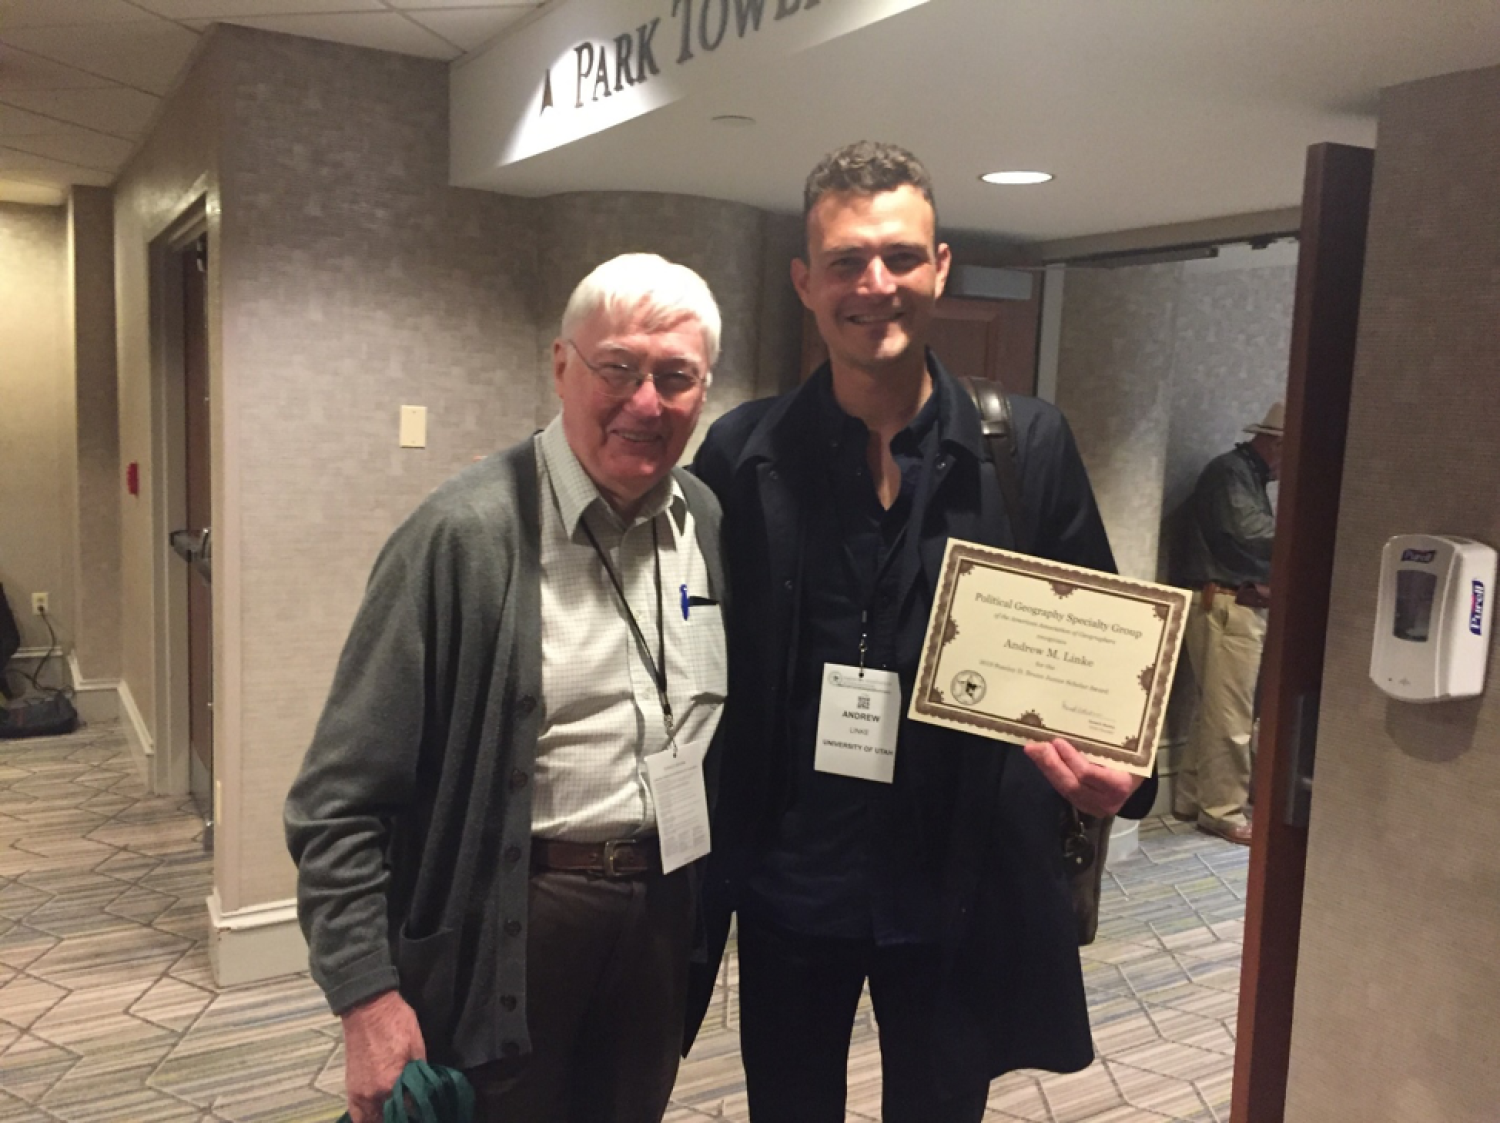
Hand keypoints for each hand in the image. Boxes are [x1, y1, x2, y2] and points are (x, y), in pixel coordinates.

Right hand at [341, 990, 425, 1122]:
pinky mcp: (350, 1087)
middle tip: (410, 1111)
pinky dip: (366, 1118)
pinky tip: (376, 1115)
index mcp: (391, 1085)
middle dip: (400, 1117)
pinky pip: (356, 1113)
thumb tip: (425, 1092)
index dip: (418, 1112)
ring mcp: (358, 1093)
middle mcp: (372, 1095)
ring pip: (369, 1120)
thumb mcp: (417, 1047)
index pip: (408, 1112)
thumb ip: (419, 1075)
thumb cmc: (397, 1023)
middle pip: (387, 1119)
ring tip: (394, 1115)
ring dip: (382, 1119)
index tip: (426, 1110)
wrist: (367, 1007)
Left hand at [1023, 737, 1143, 817]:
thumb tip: (1082, 717)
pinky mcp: (1082, 806)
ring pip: (1064, 789)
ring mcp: (1094, 806)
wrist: (1137, 780)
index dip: (1071, 758)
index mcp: (1121, 784)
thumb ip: (1106, 742)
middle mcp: (1107, 800)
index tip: (1058, 741)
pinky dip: (1051, 774)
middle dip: (1051, 764)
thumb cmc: (1133, 758)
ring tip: (1033, 750)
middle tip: (1036, 745)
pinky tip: (1040, 760)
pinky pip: (1063, 790)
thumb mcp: (1126, 750)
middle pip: (1072, 783)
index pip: (1089, 774)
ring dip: (1046, 768)